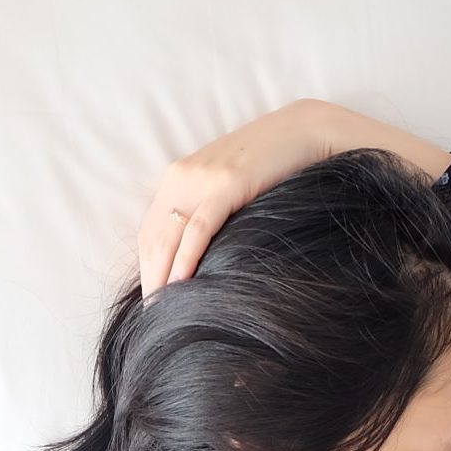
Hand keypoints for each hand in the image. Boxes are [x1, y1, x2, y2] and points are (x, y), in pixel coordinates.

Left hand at [137, 99, 328, 297]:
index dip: (146, 269)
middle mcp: (181, 176)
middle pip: (153, 238)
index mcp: (178, 177)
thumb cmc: (271, 166)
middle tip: (153, 318)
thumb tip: (201, 255)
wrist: (304, 131)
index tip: (151, 301)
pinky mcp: (226, 185)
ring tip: (162, 311)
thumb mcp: (229, 187)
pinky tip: (181, 284)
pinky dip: (186, 257)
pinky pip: (199, 228)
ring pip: (169, 236)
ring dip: (162, 276)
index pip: (149, 232)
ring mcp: (202, 179)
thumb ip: (209, 210)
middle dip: (150, 279)